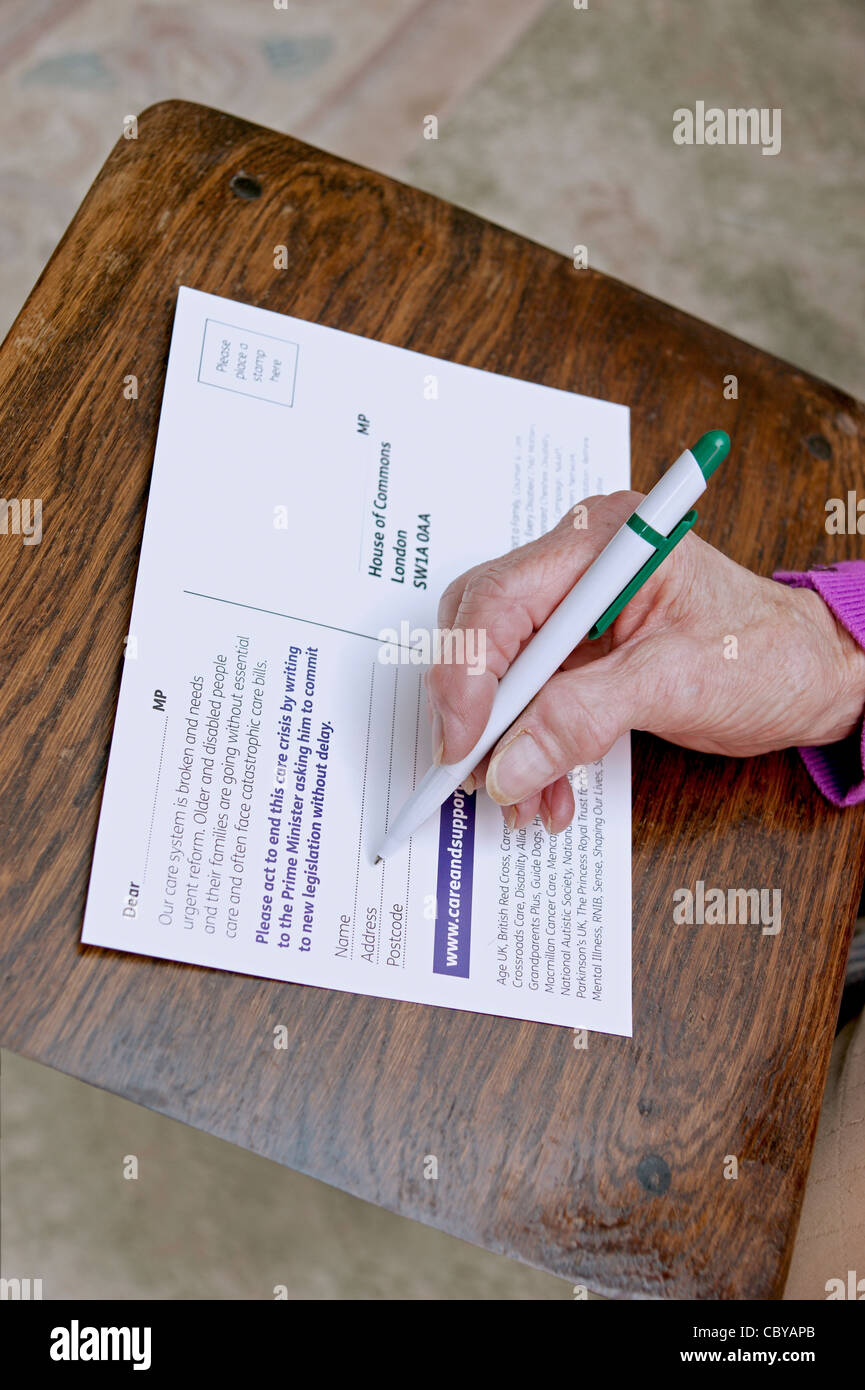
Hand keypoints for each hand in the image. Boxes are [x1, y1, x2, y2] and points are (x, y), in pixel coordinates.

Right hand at [425, 491, 864, 832]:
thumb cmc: (766, 654)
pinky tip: (546, 786)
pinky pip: (527, 698)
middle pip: (482, 628)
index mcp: (603, 543)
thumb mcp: (674, 684)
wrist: (810, 676)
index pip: (500, 598)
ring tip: (522, 796)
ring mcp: (574, 607)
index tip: (462, 742)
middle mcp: (578, 564)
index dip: (468, 673)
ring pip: (498, 672)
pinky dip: (528, 747)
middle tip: (475, 771)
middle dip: (475, 709)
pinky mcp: (578, 649)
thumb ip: (582, 718)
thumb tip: (510, 763)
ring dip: (501, 741)